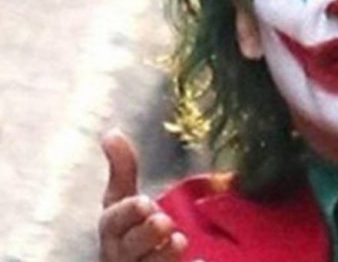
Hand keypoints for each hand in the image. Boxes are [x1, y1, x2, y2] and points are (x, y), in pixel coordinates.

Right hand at [98, 129, 187, 260]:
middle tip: (164, 221)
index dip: (126, 213)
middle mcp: (121, 254)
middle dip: (144, 234)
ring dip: (162, 256)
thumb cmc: (130, 229)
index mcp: (114, 230)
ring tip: (180, 240)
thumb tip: (111, 132)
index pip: (113, 221)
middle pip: (128, 247)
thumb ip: (122, 169)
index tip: (144, 202)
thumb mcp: (124, 200)